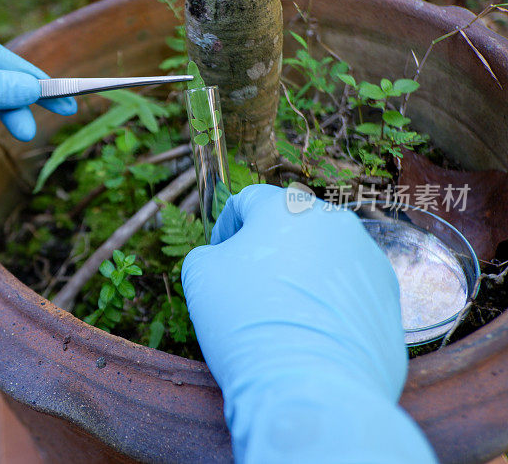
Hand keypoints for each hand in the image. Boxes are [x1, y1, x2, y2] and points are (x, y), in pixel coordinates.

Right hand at [182, 184, 435, 461]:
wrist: (310, 389)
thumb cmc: (248, 324)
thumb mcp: (201, 276)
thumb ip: (208, 251)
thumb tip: (225, 257)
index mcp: (288, 208)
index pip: (248, 202)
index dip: (225, 228)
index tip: (219, 259)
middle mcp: (336, 223)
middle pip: (291, 227)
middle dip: (267, 251)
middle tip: (247, 289)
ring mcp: (370, 260)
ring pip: (323, 257)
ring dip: (300, 276)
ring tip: (281, 317)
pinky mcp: (390, 299)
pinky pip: (347, 290)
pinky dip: (327, 304)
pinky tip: (310, 335)